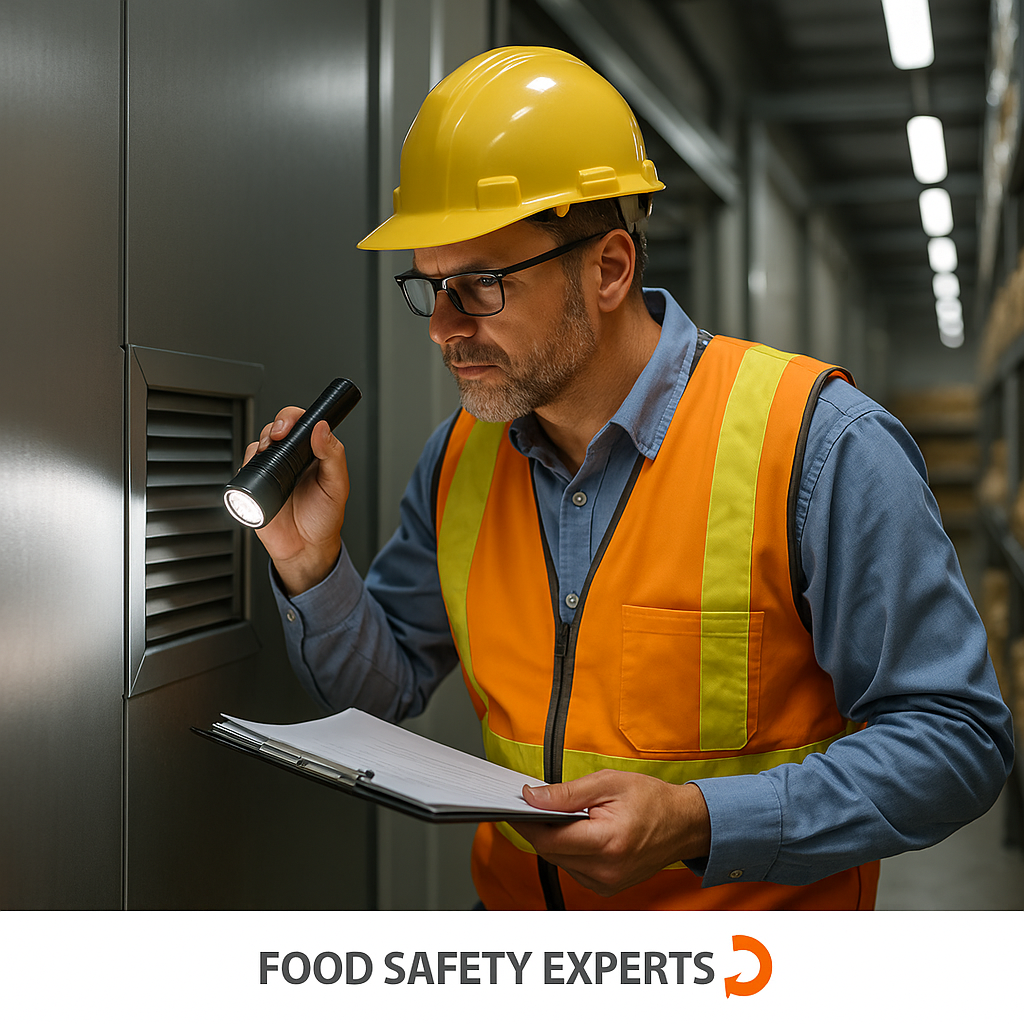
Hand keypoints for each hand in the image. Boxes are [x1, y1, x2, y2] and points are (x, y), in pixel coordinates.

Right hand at [243, 407, 349, 595]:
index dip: (293, 418)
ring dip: (259, 445)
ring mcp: (272, 471)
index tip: (290, 426)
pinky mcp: (256, 486)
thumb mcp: (337, 486)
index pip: (301, 424)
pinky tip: (255, 473)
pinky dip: (246, 466)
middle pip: (275, 429)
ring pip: (258, 445)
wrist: (305, 549)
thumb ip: (333, 456)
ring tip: (267, 455)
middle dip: (273, 427)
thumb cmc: (324, 519)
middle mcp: (291, 459)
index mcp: (312, 454)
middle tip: (276, 438)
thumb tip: (322, 429)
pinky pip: (245, 468)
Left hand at [513, 770, 710, 897]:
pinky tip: (580, 833)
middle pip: (550, 852)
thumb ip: (566, 793)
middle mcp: (606, 870)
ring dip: (555, 840)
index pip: (549, 841)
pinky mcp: (606, 888)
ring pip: (559, 862)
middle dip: (540, 828)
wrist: (683, 825)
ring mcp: (607, 884)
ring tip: (569, 817)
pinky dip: (569, 850)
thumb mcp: (607, 783)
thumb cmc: (651, 800)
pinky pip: (573, 869)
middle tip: (540, 805)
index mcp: (608, 842)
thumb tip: (532, 797)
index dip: (528, 823)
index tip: (517, 806)